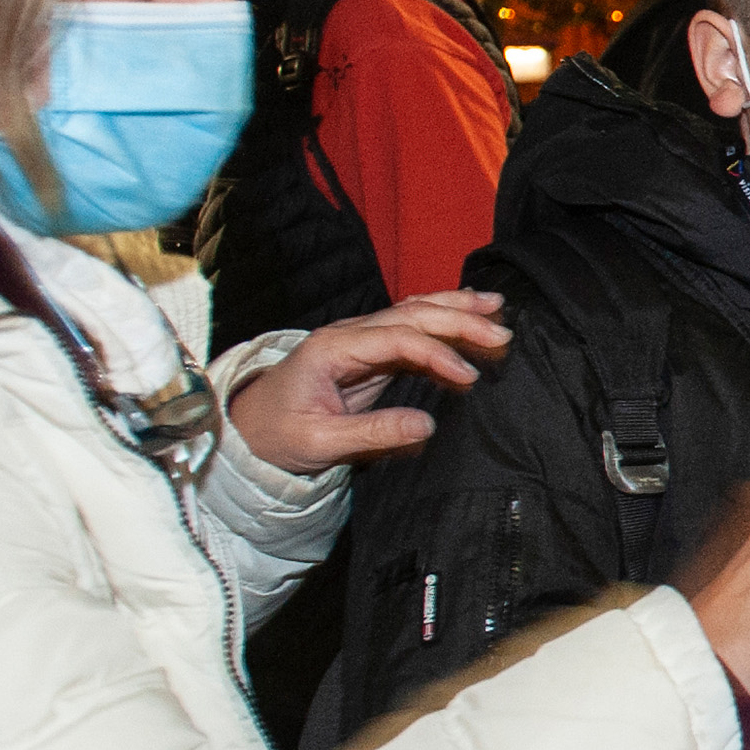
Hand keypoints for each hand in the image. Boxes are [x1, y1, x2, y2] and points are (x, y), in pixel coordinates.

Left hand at [226, 289, 513, 472]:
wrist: (247, 427)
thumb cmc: (277, 435)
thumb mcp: (319, 443)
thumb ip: (373, 433)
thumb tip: (428, 426)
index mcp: (332, 349)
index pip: (396, 339)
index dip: (436, 353)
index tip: (469, 376)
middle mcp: (347, 333)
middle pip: (410, 314)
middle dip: (458, 319)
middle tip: (501, 334)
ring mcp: (358, 337)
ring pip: (413, 310)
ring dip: (456, 306)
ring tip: (497, 306)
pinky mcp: (369, 349)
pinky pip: (411, 324)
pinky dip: (443, 315)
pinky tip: (470, 312)